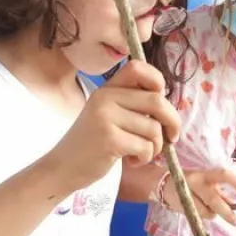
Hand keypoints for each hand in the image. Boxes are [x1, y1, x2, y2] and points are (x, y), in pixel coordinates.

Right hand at [48, 61, 180, 190]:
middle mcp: (105, 98)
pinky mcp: (109, 139)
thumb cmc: (93, 144)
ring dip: (156, 146)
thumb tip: (169, 108)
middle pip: (157, 101)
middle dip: (172, 122)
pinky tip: (131, 160)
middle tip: (171, 137)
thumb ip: (133, 106)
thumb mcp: (109, 116)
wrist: (63, 167)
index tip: (163, 103)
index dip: (158, 82)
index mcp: (107, 89)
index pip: (138, 68)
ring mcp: (106, 117)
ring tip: (140, 153)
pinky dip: (145, 158)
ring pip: (154, 128)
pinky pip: (146, 147)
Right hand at [164, 169, 235, 224]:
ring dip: (213, 214)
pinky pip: (198, 215)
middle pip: (214, 199)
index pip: (224, 175)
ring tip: (211, 211)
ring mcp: (187, 195)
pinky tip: (199, 210)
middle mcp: (196, 182)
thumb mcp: (205, 182)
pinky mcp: (182, 206)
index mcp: (206, 174)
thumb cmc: (191, 183)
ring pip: (206, 211)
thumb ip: (220, 193)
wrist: (162, 184)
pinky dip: (203, 216)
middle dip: (227, 212)